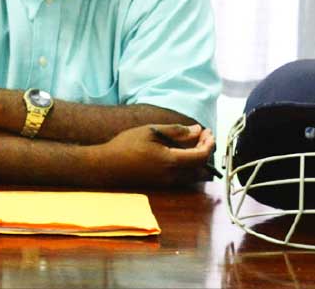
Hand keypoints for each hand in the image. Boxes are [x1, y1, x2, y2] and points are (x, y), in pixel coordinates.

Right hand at [95, 124, 216, 186]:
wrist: (105, 166)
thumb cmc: (126, 145)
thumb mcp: (152, 131)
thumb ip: (177, 131)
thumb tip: (198, 131)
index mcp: (170, 161)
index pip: (201, 156)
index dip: (209, 143)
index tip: (208, 131)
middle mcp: (172, 176)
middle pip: (201, 167)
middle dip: (206, 150)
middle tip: (203, 135)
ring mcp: (167, 183)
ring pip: (194, 175)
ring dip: (199, 159)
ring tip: (194, 142)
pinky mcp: (161, 185)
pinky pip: (184, 178)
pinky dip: (190, 166)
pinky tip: (182, 152)